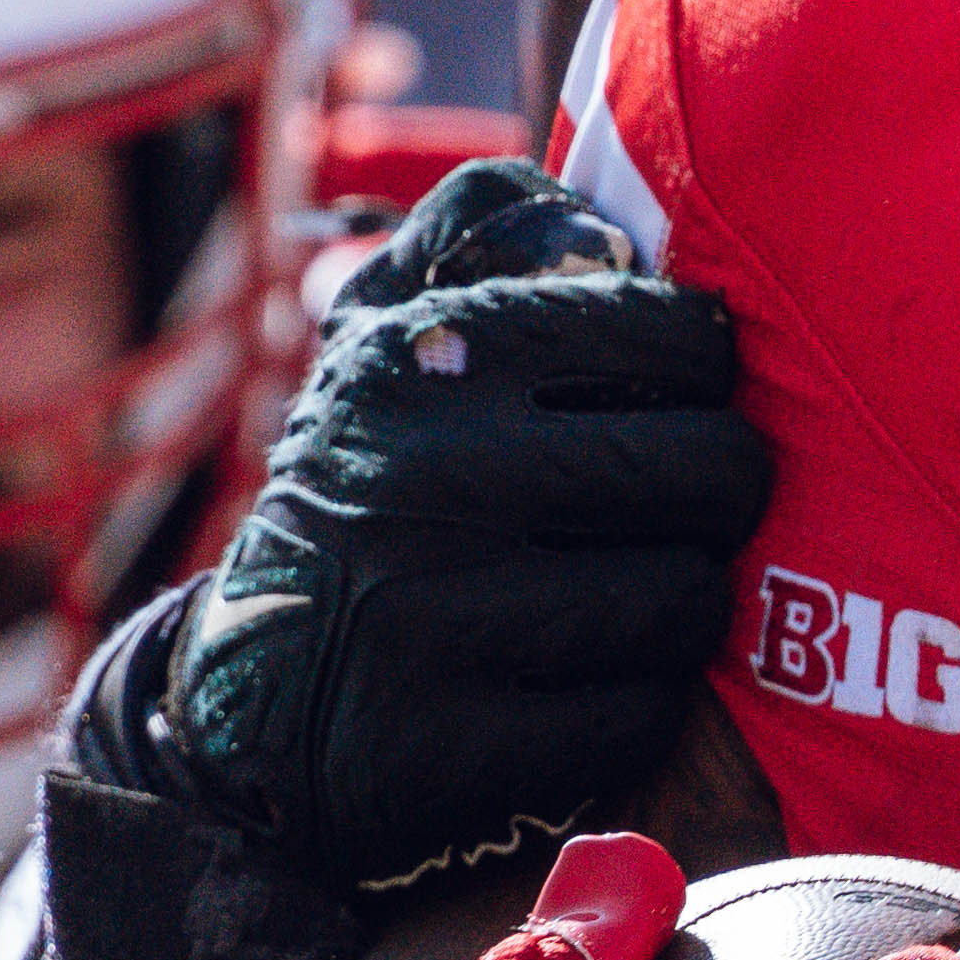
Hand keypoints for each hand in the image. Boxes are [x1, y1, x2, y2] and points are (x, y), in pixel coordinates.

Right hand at [170, 160, 773, 887]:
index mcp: (421, 354)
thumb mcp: (386, 328)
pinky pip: (639, 717)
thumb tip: (613, 210)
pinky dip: (631, 709)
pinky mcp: (451, 749)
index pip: (677, 335)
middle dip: (716, 500)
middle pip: (713, 470)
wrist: (243, 700)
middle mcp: (419, 475)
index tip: (668, 405)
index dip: (703, 378)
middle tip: (673, 513)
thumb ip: (487, 224)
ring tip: (623, 600)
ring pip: (689, 600)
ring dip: (678, 609)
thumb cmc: (368, 485)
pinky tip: (579, 687)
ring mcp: (431, 619)